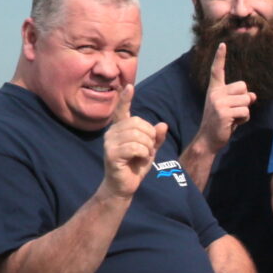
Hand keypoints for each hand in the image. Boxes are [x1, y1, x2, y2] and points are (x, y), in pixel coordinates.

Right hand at [100, 80, 167, 199]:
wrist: (124, 185)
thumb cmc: (135, 165)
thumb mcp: (150, 150)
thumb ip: (157, 138)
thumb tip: (163, 125)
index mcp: (120, 129)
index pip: (122, 110)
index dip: (126, 98)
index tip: (129, 86)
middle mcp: (112, 132)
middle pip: (138, 123)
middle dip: (150, 137)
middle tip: (147, 150)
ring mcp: (109, 142)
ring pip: (138, 135)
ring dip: (148, 147)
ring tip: (143, 156)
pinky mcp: (111, 153)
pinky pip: (135, 147)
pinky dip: (144, 154)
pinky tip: (139, 160)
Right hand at [198, 42, 254, 152]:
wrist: (209, 139)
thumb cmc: (222, 123)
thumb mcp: (231, 108)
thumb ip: (241, 99)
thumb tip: (253, 96)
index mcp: (215, 89)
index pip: (217, 70)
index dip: (220, 57)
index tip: (223, 44)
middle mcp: (215, 93)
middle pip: (244, 86)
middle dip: (244, 99)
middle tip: (233, 111)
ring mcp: (218, 102)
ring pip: (247, 100)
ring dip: (245, 112)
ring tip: (233, 118)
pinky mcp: (224, 112)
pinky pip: (245, 111)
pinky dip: (244, 119)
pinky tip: (233, 123)